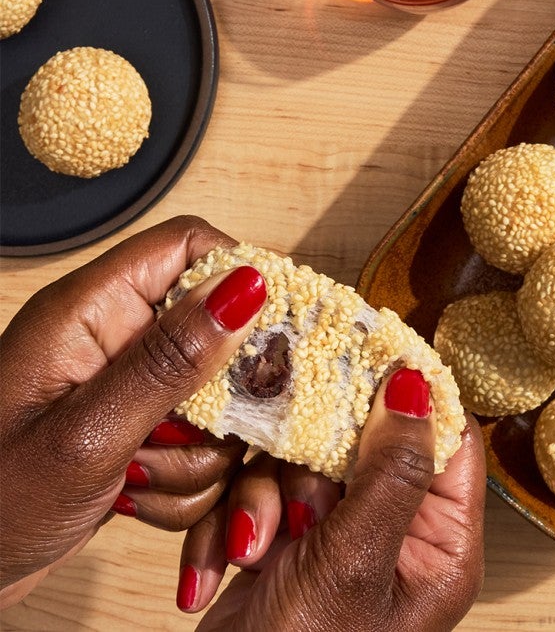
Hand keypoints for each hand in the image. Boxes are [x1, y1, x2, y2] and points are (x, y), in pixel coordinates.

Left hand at [0, 216, 265, 605]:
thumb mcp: (86, 434)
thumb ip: (170, 360)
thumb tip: (247, 286)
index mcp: (91, 312)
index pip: (191, 247)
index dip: (242, 281)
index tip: (272, 343)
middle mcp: (118, 342)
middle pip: (222, 339)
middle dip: (219, 407)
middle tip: (180, 439)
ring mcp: (134, 391)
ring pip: (221, 408)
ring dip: (199, 460)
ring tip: (138, 482)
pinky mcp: (145, 434)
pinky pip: (207, 451)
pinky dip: (189, 488)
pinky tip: (138, 502)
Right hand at [178, 369, 486, 630]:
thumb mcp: (356, 561)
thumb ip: (390, 471)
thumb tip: (417, 384)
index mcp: (440, 542)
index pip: (448, 439)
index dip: (413, 392)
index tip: (368, 350)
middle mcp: (397, 533)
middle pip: (366, 442)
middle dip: (314, 464)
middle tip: (297, 493)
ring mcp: (340, 536)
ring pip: (306, 463)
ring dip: (269, 497)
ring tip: (260, 547)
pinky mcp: (291, 541)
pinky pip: (268, 494)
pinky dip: (241, 520)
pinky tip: (229, 562)